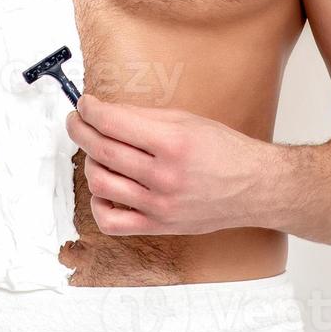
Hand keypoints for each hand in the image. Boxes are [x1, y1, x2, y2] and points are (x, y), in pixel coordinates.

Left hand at [65, 93, 278, 236]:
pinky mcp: (158, 227)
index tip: (84, 103)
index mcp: (172, 144)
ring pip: (101, 184)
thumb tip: (106, 111)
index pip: (114, 123)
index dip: (91, 110)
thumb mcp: (186, 120)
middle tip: (76, 120)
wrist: (254, 187)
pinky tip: (104, 187)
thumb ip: (143, 117)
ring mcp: (159, 207)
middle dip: (80, 130)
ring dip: (89, 162)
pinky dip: (98, 203)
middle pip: (102, 151)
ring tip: (95, 150)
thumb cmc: (223, 150)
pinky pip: (112, 222)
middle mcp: (164, 177)